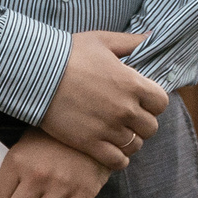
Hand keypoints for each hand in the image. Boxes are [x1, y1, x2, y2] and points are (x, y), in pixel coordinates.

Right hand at [38, 30, 167, 170]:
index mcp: (132, 83)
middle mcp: (125, 109)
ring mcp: (108, 128)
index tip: (142, 100)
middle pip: (150, 127)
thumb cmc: (69, 53)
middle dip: (142, 123)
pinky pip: (117, 161)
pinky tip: (109, 149)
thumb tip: (152, 36)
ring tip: (117, 133)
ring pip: (135, 145)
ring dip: (129, 140)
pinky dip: (117, 158)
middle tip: (128, 118)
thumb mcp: (102, 40)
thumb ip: (131, 41)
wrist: (36, 74)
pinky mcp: (90, 144)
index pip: (161, 103)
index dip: (153, 102)